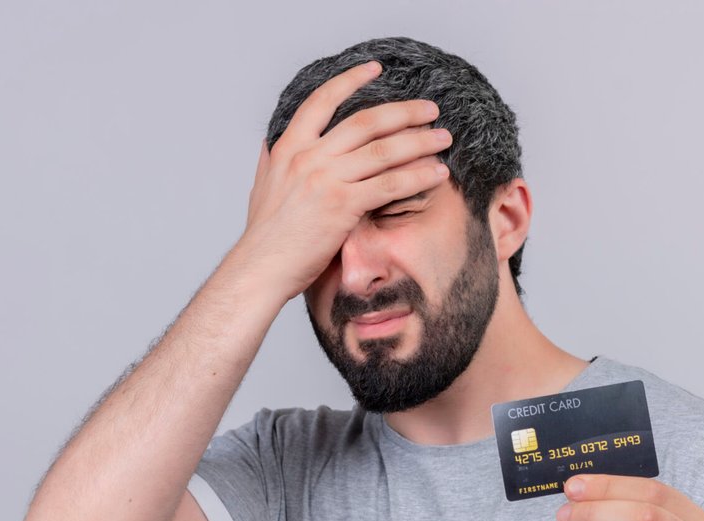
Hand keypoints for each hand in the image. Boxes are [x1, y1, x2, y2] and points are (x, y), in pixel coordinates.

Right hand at [235, 59, 453, 302]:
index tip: (374, 69)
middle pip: (365, 122)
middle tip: (430, 109)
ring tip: (443, 138)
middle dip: (403, 111)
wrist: (261, 268)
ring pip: (383, 150)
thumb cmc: (264, 236)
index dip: (349, 80)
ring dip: (419, 141)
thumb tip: (269, 143)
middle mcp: (309, 157)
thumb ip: (269, 162)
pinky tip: (437, 174)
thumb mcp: (260, 188)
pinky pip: (390, 185)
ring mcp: (327, 180)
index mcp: (288, 148)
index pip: (321, 101)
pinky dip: (417, 176)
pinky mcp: (343, 206)